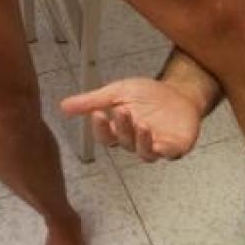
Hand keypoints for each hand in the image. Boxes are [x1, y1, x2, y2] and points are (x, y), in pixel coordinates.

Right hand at [61, 78, 202, 161]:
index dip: (101, 128)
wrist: (181, 92)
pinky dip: (162, 147)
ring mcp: (157, 147)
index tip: (98, 114)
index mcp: (122, 131)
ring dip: (141, 140)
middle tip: (122, 110)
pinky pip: (168, 153)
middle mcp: (137, 143)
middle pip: (125, 142)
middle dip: (123, 127)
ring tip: (140, 124)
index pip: (106, 137)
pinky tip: (158, 136)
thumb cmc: (150, 95)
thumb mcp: (118, 92)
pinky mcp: (176, 148)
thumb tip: (63, 106)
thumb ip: (93, 100)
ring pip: (145, 152)